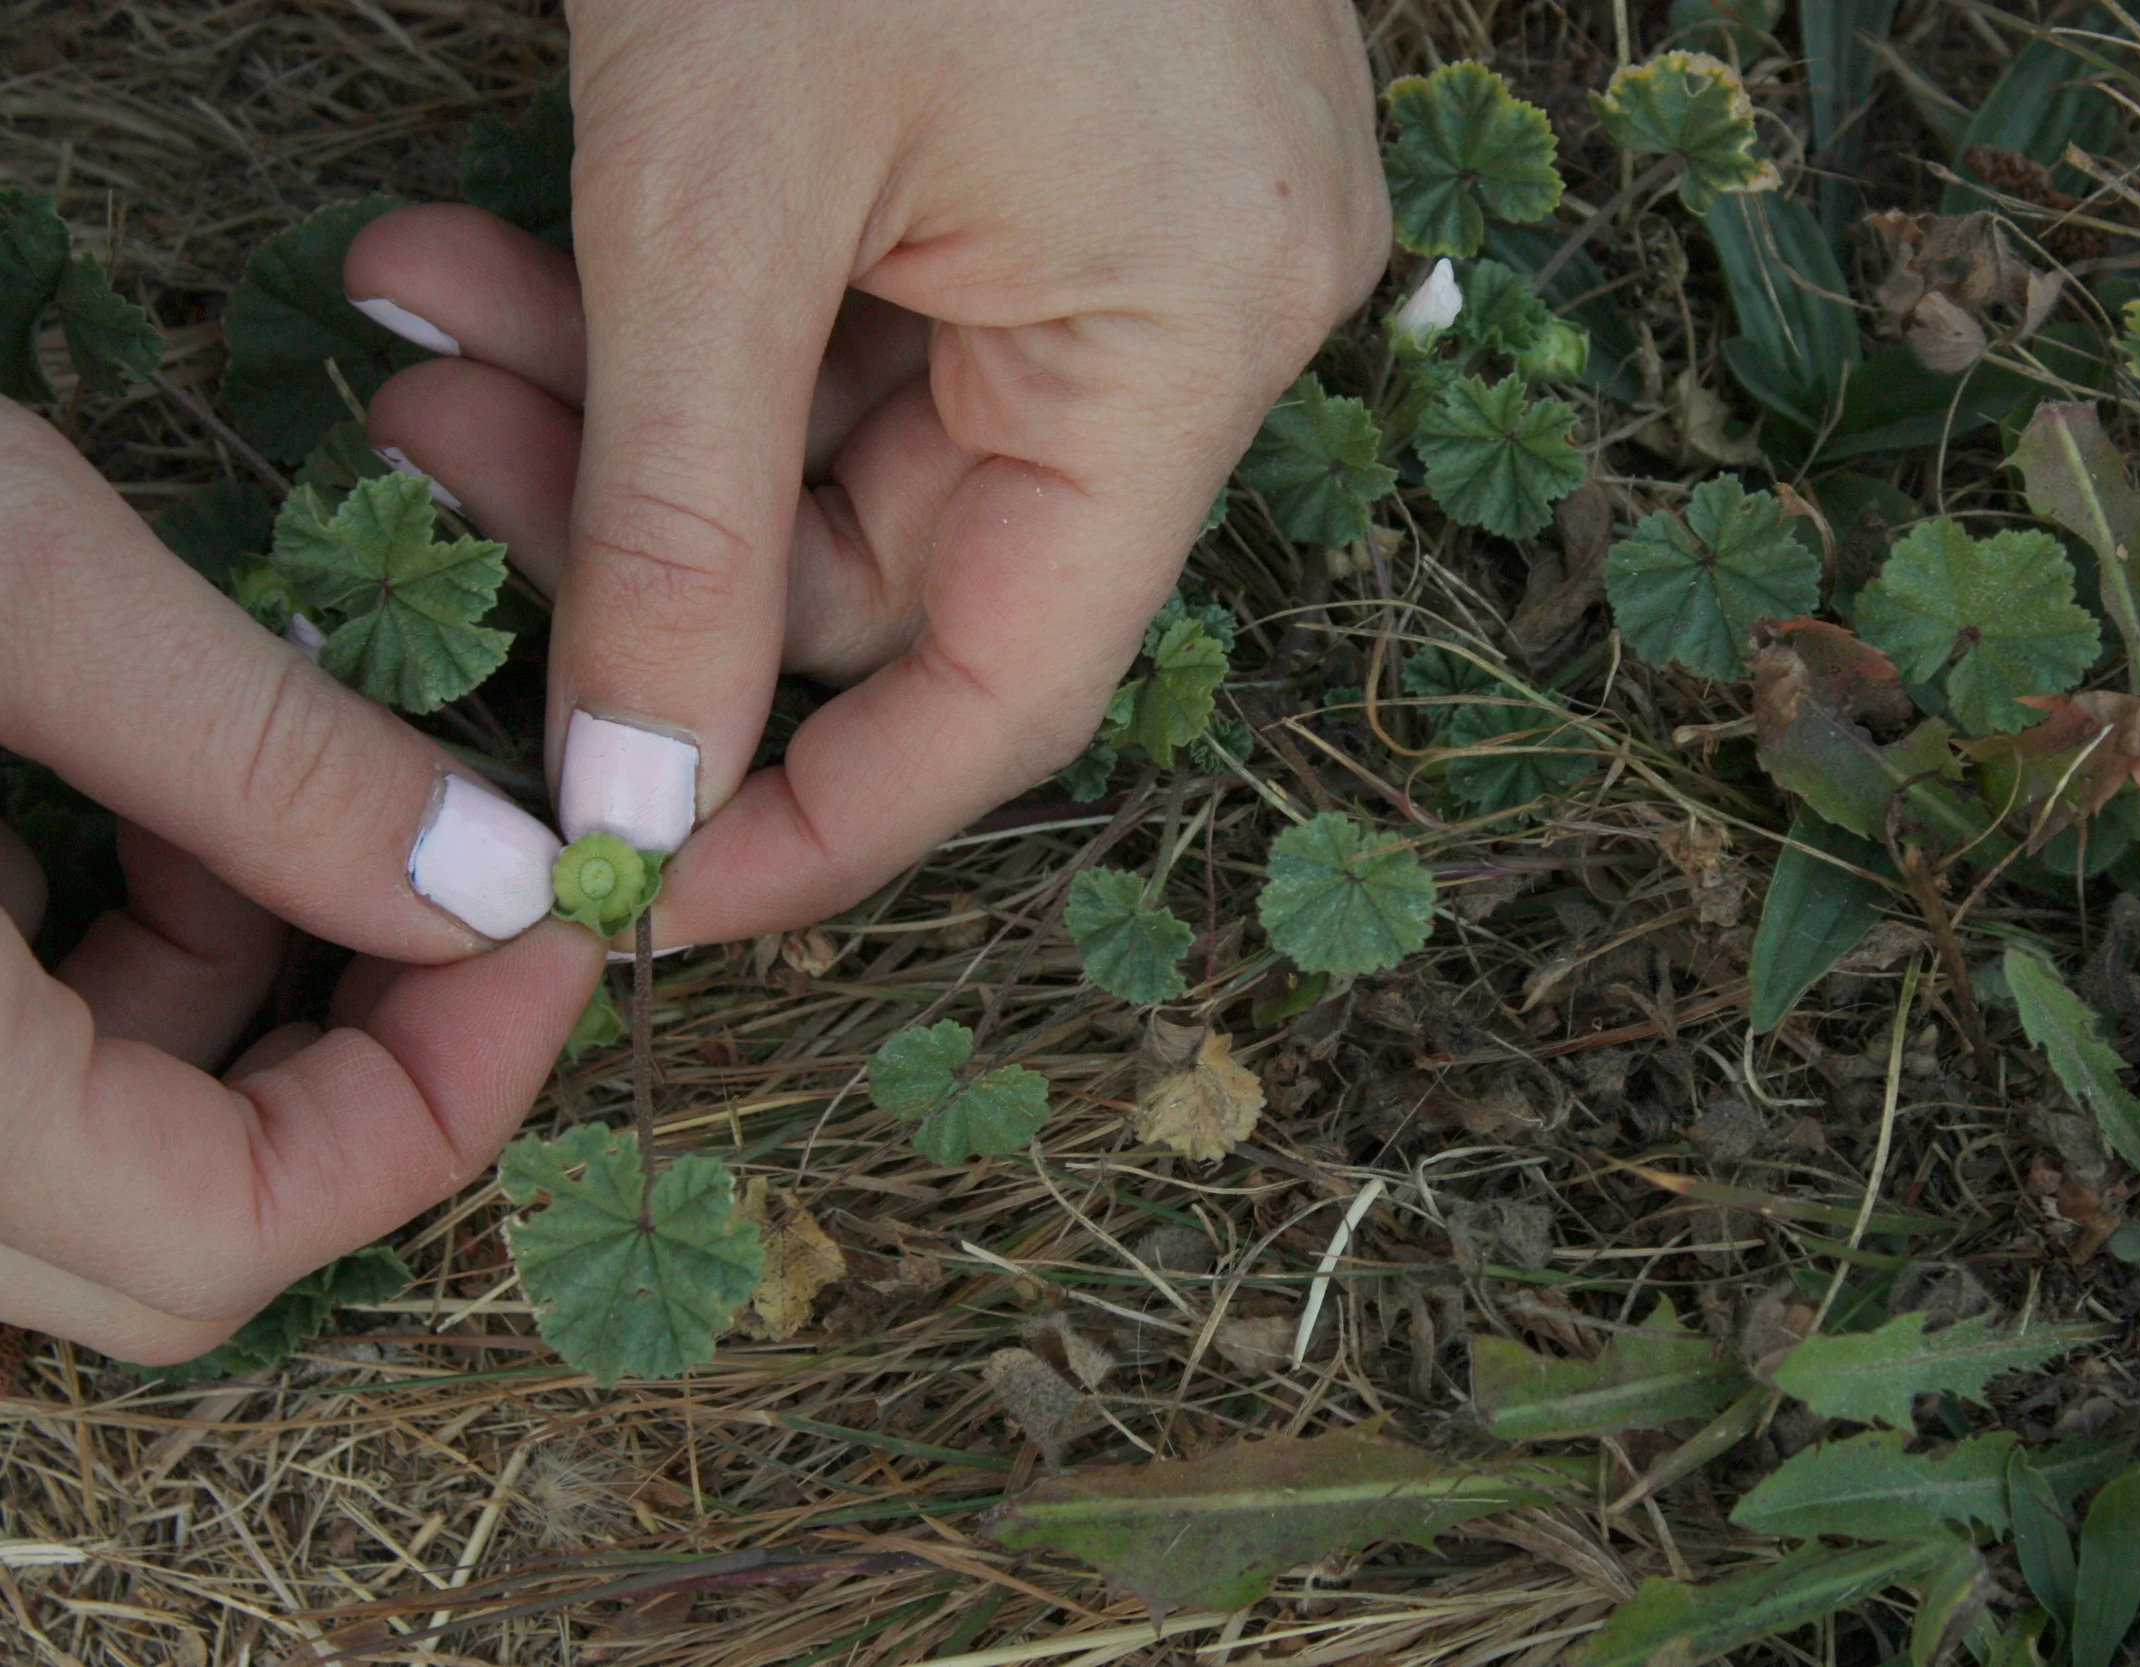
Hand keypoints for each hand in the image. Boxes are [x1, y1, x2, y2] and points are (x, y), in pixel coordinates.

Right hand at [0, 404, 601, 1363]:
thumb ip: (259, 761)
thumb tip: (496, 883)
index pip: (219, 1239)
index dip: (435, 1104)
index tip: (551, 932)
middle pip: (160, 1229)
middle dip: (357, 1066)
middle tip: (462, 882)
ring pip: (78, 1159)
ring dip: (232, 1008)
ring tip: (282, 810)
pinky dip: (101, 965)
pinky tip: (135, 805)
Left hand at [344, 0, 1387, 944]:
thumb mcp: (716, 190)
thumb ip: (668, 519)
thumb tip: (631, 800)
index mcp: (1190, 341)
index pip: (1011, 689)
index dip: (821, 818)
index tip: (635, 885)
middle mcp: (1210, 312)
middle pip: (913, 554)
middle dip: (648, 538)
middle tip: (436, 458)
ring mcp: (1150, 231)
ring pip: (865, 434)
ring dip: (641, 409)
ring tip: (439, 315)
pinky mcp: (1072, 162)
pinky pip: (880, 316)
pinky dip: (708, 312)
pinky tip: (541, 256)